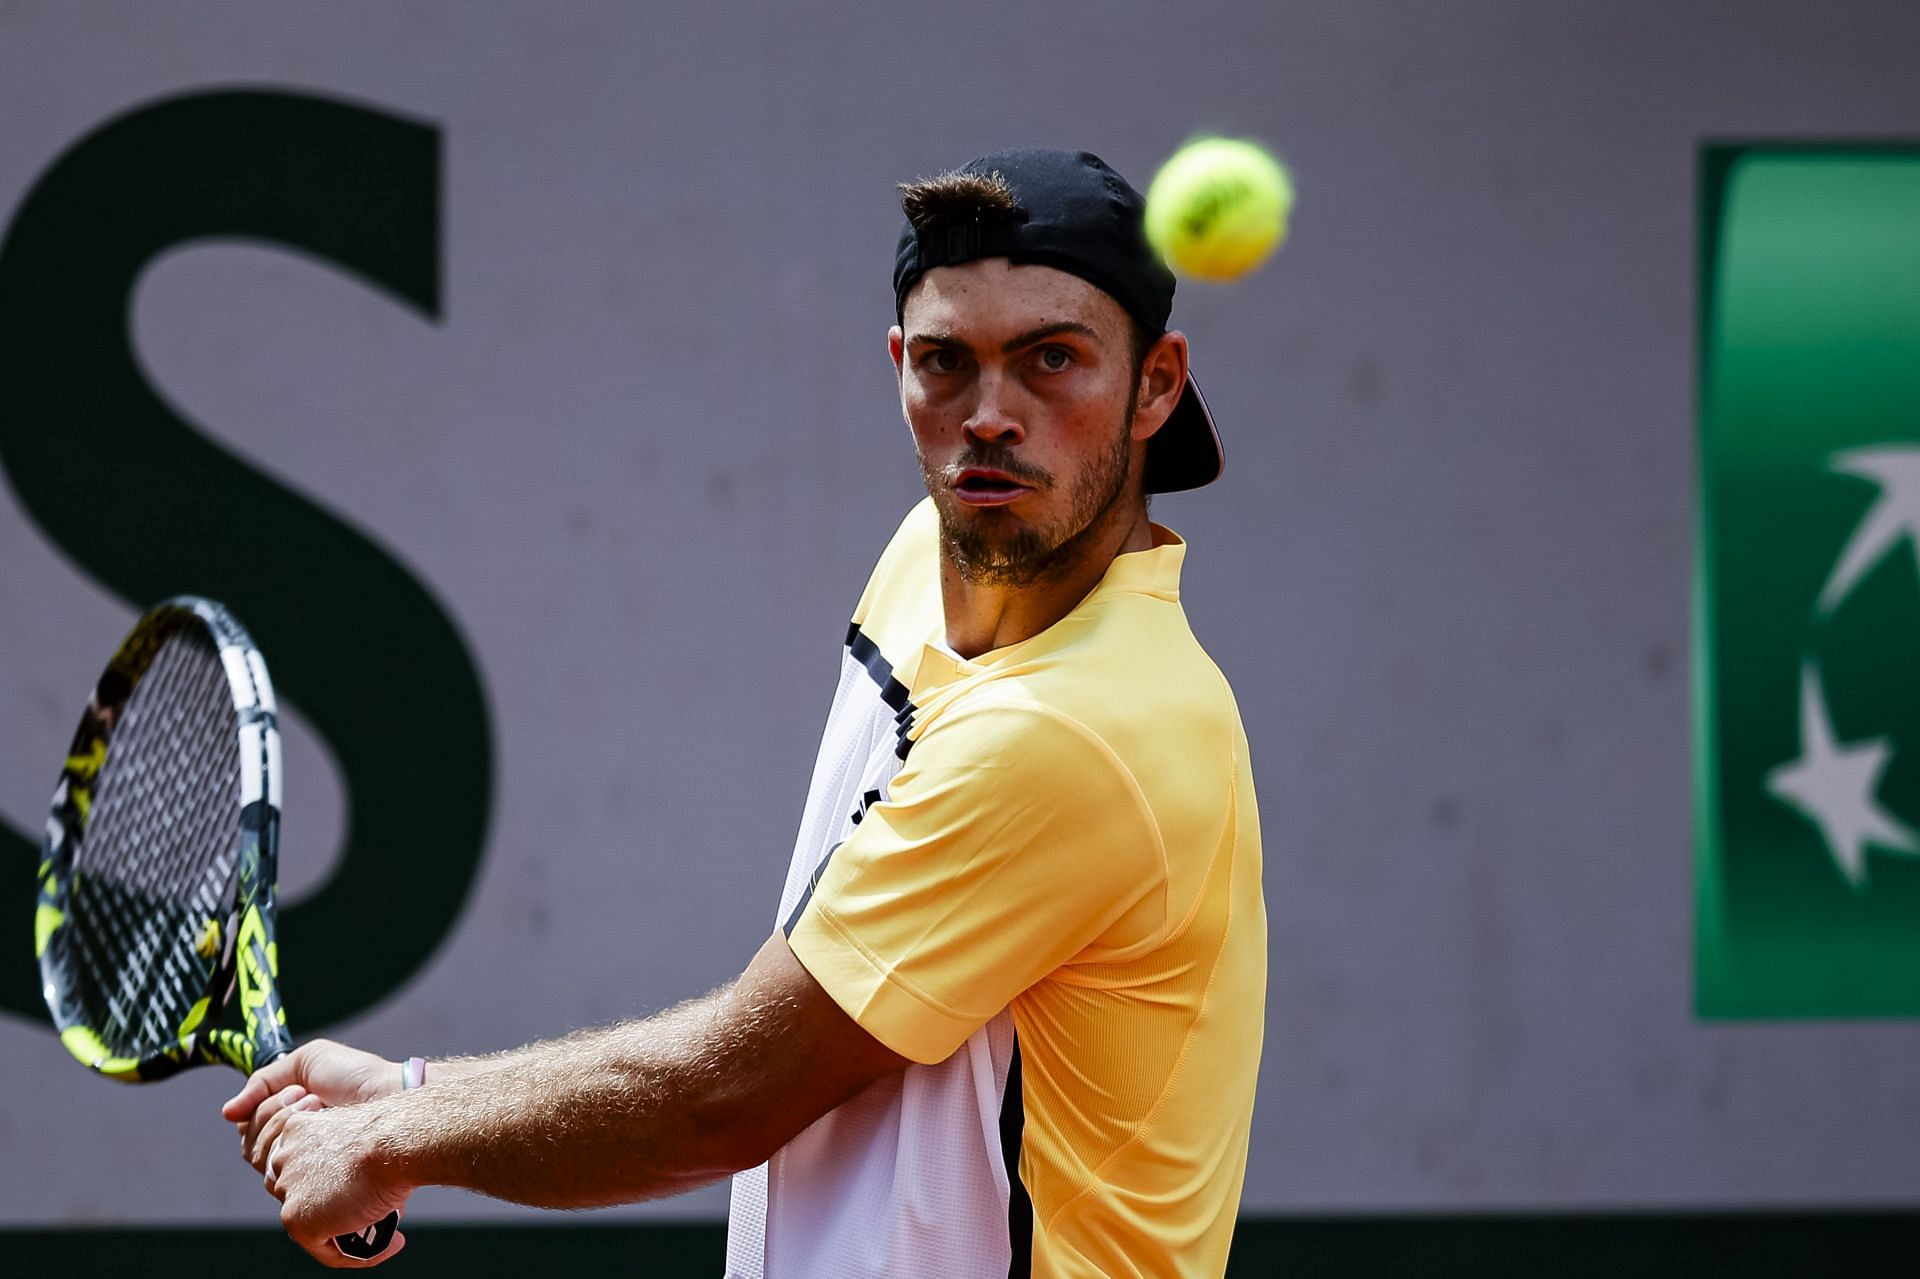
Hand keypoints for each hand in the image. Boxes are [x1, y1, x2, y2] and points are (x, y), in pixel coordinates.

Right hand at [223, 1039, 399, 1169]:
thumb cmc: (358, 1077)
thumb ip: (262, 1082)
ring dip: (289, 1130)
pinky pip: (284, 1185)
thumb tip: (227, 1113)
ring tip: (321, 1108)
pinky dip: (297, 1154)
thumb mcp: (307, 1062)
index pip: (250, 1133)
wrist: (391, 1096)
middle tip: (310, 1097)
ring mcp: (308, 1170)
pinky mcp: (321, 1188)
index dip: (261, 1115)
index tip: (293, 1092)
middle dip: (276, 1117)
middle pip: (253, 1151)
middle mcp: (296, 1149)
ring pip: (264, 1167)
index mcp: (290, 1123)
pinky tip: (325, 1134)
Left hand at [264, 1105, 409, 1266]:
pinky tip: (388, 1243)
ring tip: (382, 1232)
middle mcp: (285, 1158)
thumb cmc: (394, 1133)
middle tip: (367, 1212)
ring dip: (343, 1231)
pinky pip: (324, 1250)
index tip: (353, 1191)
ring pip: (312, 1223)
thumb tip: (366, 1175)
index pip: (298, 1165)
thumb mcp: (362, 1133)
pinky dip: (355, 1254)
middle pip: (299, 1194)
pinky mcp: (297, 1219)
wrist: (397, 1142)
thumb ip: (348, 1153)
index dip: (325, 1184)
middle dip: (331, 1207)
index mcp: (299, 1129)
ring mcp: (288, 1190)